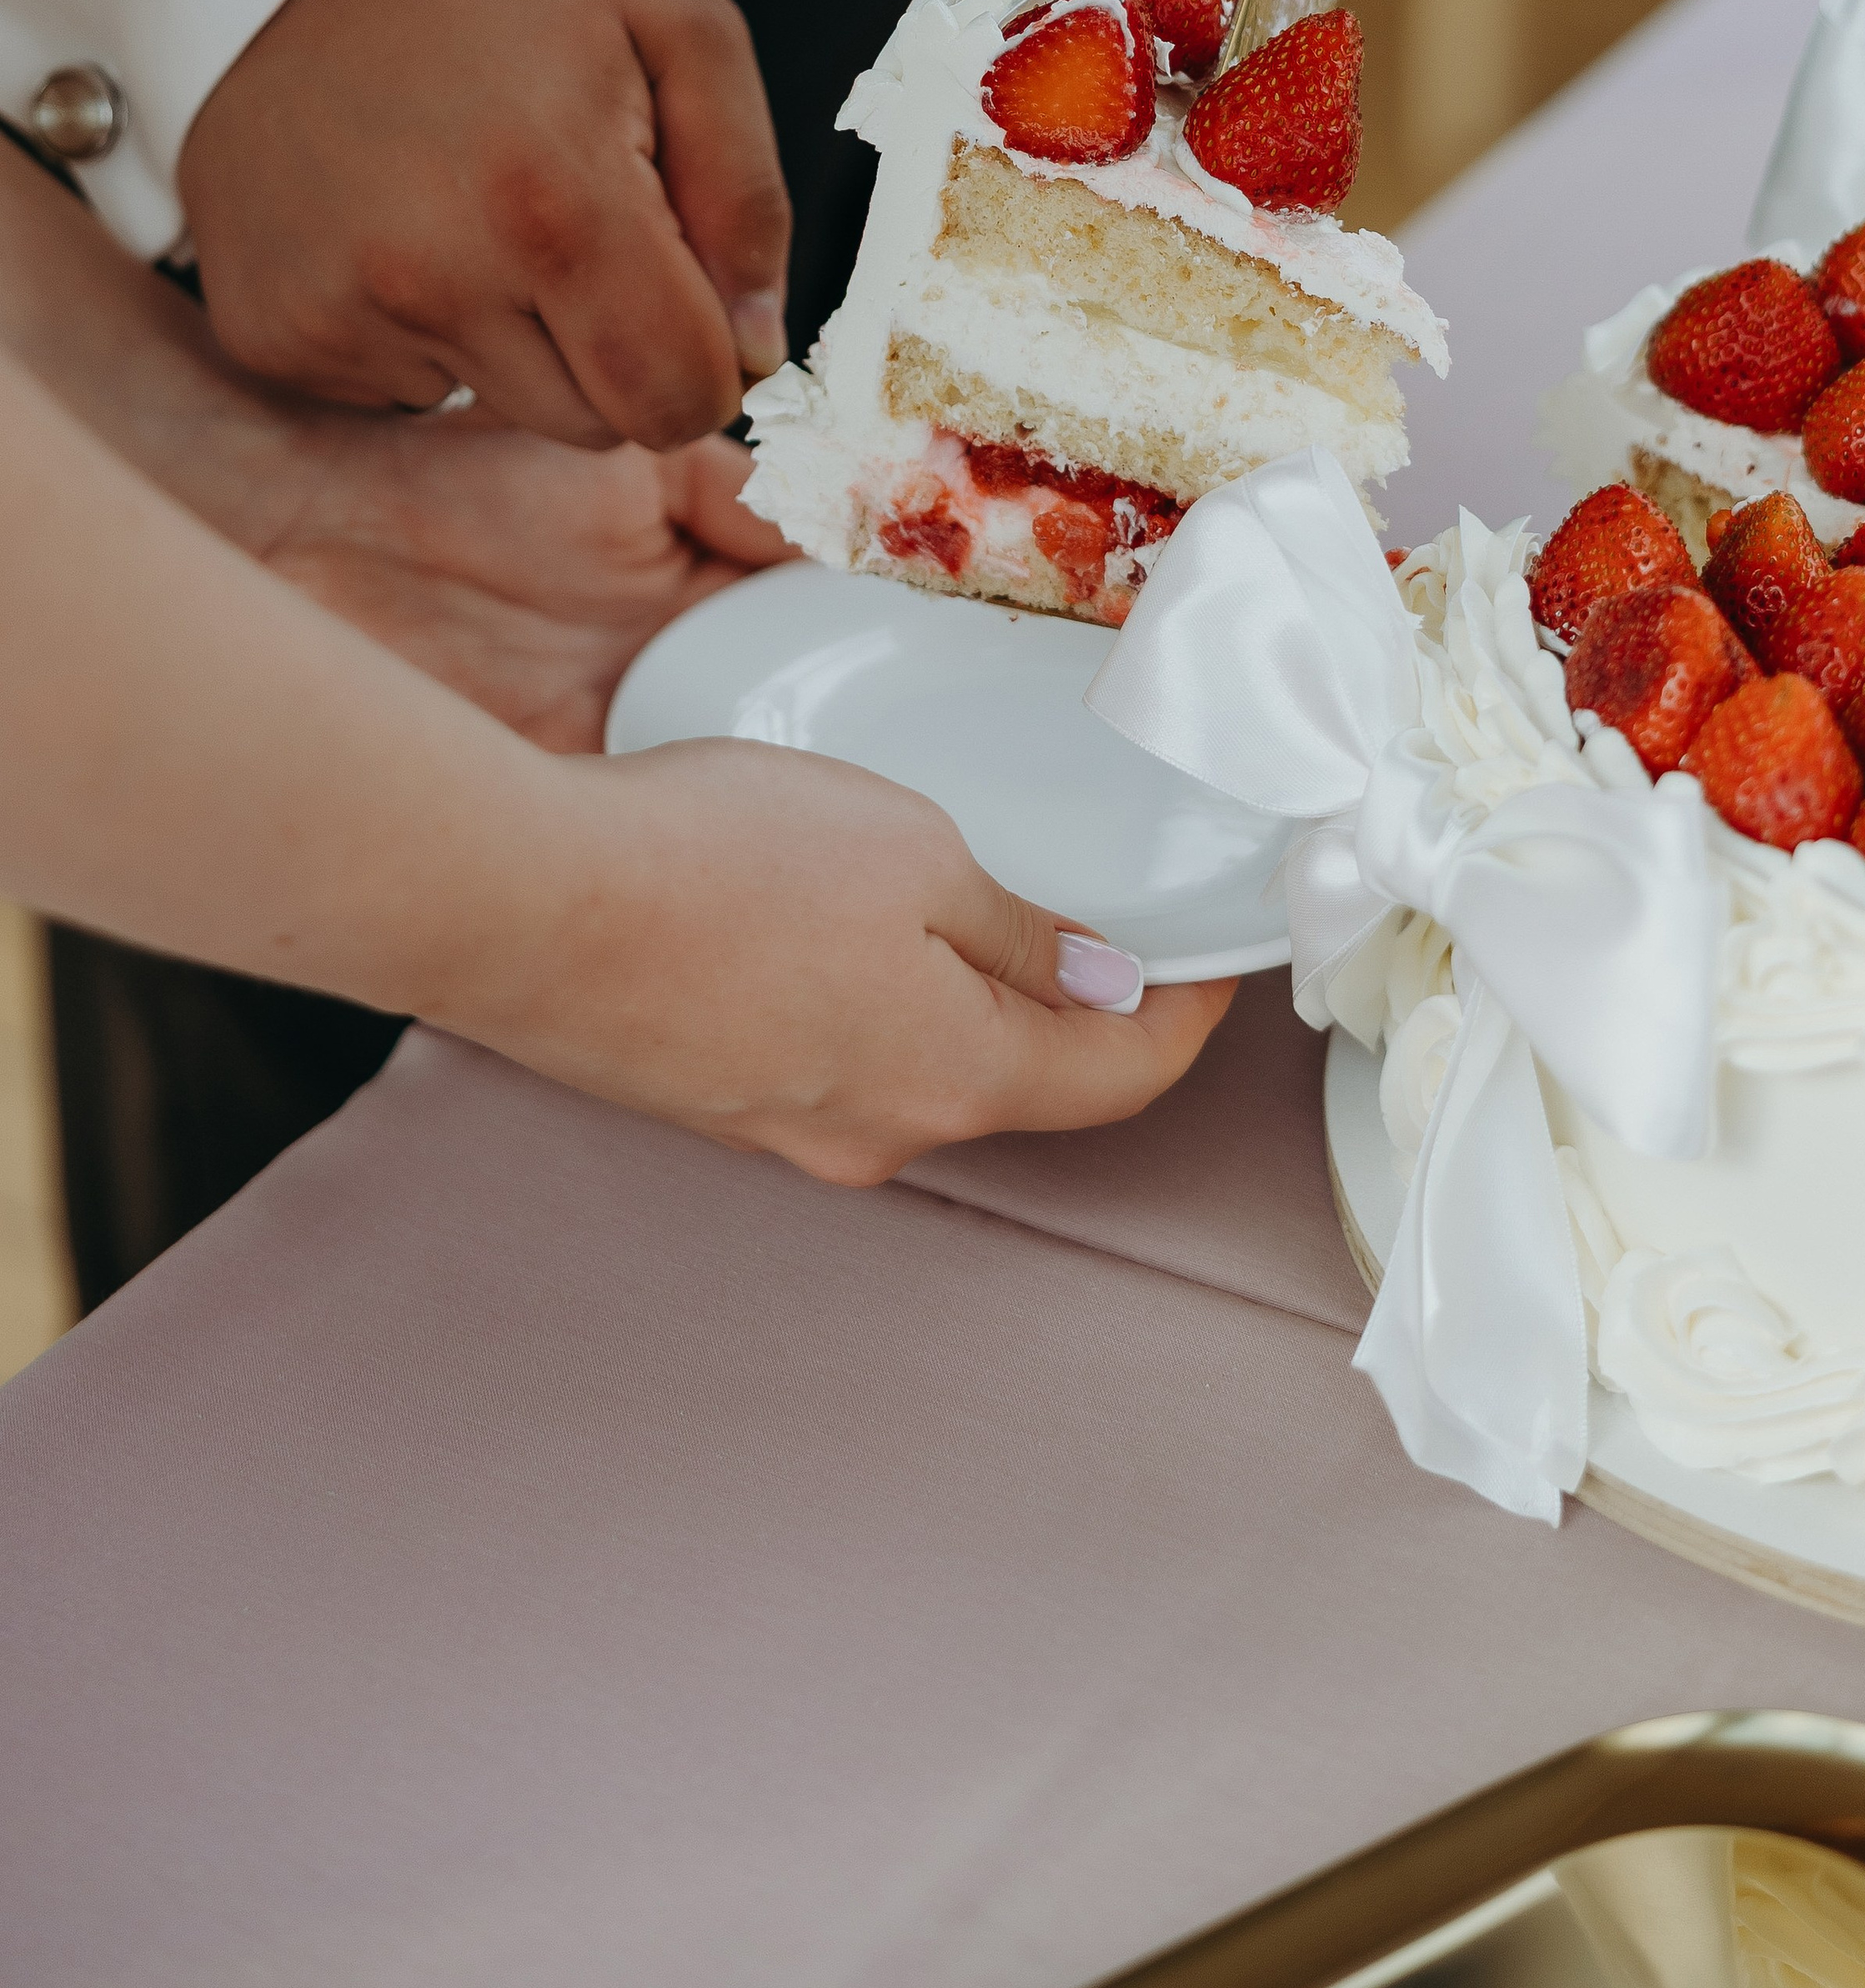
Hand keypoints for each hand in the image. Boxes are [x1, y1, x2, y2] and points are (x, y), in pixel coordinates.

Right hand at [0, 341, 1228, 1180]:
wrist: (522, 900)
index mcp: (958, 1079)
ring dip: (954, 991)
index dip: (1189, 1022)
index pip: (1121, 1081)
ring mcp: (780, 1125)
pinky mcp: (706, 1093)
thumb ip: (1014, 930)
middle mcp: (878, 1133)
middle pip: (1018, 1078)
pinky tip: (826, 912)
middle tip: (1089, 901)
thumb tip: (1099, 987)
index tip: (1219, 960)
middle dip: (1067, 999)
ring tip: (950, 886)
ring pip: (913, 1061)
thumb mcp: (910, 854)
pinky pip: (824, 1049)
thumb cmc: (721, 862)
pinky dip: (862, 991)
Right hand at [177, 0, 792, 449]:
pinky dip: (422, 331)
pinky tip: (400, 224)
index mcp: (555, 204)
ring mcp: (339, 312)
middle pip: (598, 427)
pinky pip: (401, 393)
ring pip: (504, 412)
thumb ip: (746, 198)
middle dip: (617, 352)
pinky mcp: (273, 330)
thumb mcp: (676, 26)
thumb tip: (756, 350)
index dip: (706, 358)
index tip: (683, 290)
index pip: (681, 398)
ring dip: (521, 341)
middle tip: (573, 227)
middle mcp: (434, 277)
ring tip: (481, 212)